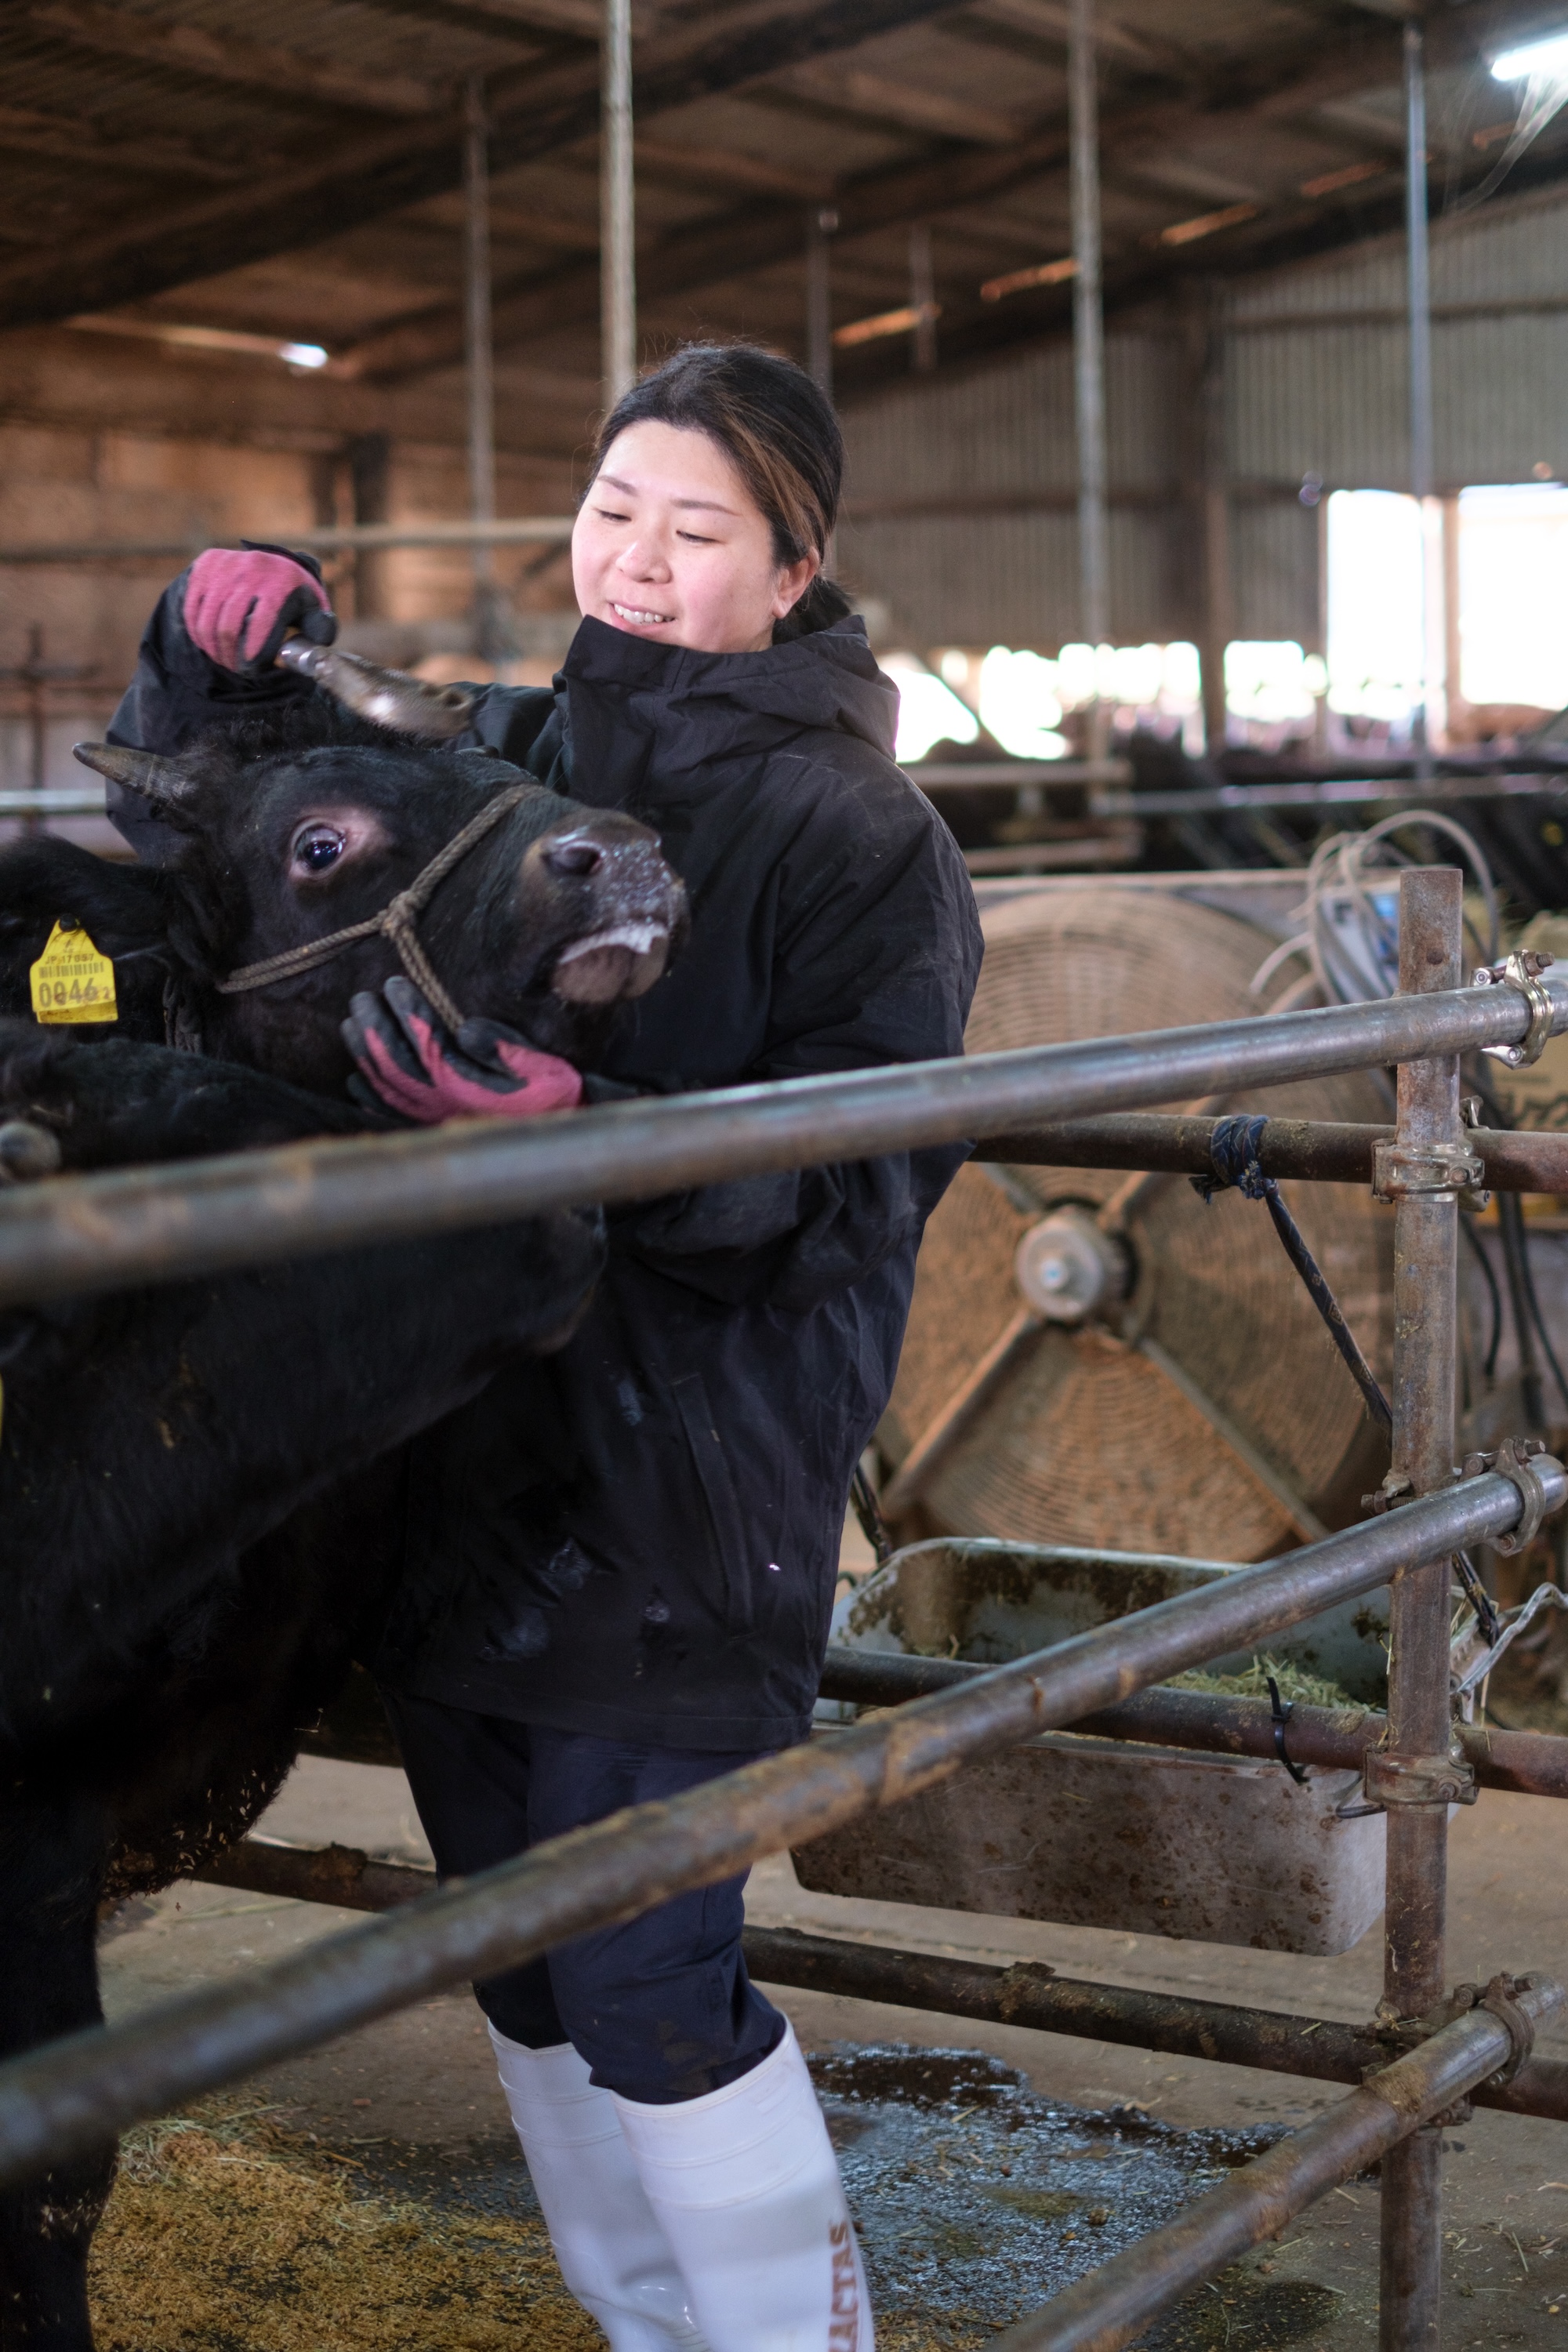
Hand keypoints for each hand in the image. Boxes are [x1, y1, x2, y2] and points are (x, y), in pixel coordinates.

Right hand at [182, 548, 335, 674]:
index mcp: (282, 581)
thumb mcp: (313, 609)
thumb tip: (308, 649)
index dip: (253, 651)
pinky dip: (196, 629)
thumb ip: (318, 629)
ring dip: (212, 646)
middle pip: (229, 624)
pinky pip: (193, 605)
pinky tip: (206, 643)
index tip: (250, 669)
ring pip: (208, 617)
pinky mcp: (207, 564)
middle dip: (230, 654)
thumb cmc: (295, 595)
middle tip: (234, 668)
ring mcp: (227, 564)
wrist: (274, 562)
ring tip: (221, 659)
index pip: (261, 623)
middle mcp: (253, 568)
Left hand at [342, 976, 583, 1123]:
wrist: (555, 1143)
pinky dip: (367, 1098)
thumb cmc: (551, 1097)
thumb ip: (502, 1048)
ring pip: (385, 1087)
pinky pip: (388, 1117)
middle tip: (361, 999)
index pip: (424, 1041)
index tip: (393, 984)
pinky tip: (354, 1082)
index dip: (406, 1011)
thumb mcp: (539, 1067)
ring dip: (364, 1054)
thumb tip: (466, 1029)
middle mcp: (440, 1104)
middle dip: (375, 1027)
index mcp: (464, 1084)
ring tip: (350, 1024)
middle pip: (394, 1063)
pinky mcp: (429, 1133)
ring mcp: (430, 1120)